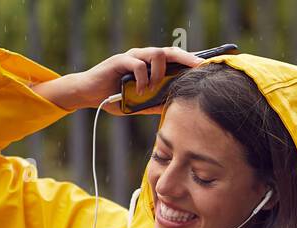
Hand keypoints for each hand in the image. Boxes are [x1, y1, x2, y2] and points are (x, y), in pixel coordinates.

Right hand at [74, 46, 205, 113]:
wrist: (89, 94)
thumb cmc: (115, 98)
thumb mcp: (140, 104)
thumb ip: (155, 103)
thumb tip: (174, 107)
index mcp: (149, 66)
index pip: (174, 59)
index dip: (190, 60)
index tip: (207, 66)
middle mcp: (143, 57)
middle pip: (170, 51)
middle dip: (187, 58)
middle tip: (200, 67)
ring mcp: (132, 57)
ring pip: (156, 53)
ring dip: (159, 72)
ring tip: (152, 88)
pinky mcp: (120, 60)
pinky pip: (138, 64)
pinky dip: (143, 78)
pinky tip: (140, 90)